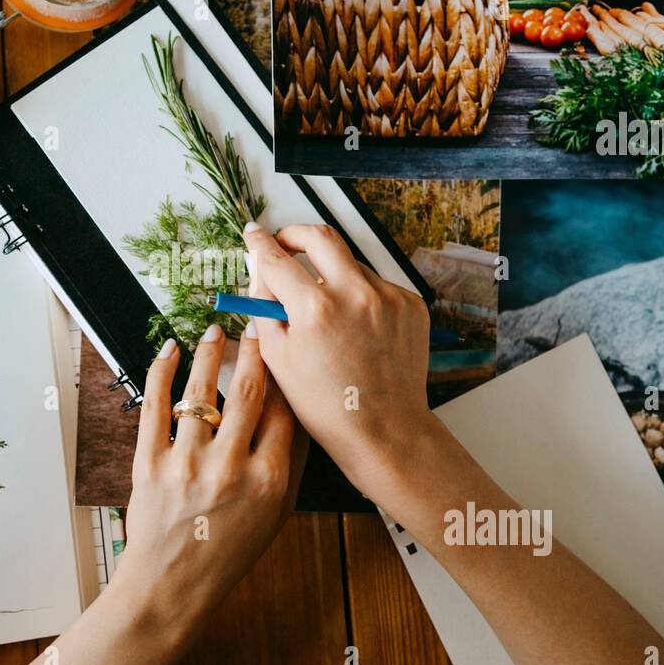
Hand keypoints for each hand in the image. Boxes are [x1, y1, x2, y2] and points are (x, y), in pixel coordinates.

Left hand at [113, 323, 304, 638]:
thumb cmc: (227, 552)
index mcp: (268, 481)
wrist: (172, 586)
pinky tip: (170, 351)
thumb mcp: (276, 514)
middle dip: (253, 351)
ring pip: (200, 392)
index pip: (284, 411)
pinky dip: (161, 372)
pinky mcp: (149, 464)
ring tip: (215, 331)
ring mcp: (186, 465)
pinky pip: (155, 407)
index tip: (284, 351)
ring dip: (209, 353)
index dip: (285, 374)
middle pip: (247, 392)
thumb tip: (300, 412)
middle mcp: (229, 469)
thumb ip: (291, 463)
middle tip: (254, 326)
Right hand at [241, 223, 437, 504]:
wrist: (384, 430)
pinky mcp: (410, 305)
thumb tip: (260, 274)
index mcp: (315, 308)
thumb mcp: (278, 359)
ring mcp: (388, 296)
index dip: (260, 244)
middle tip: (285, 245)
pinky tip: (355, 328)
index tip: (254, 234)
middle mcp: (355, 293)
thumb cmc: (327, 405)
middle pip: (320, 237)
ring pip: (350, 265)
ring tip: (325, 312)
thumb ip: (264, 309)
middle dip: (297, 235)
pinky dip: (360, 297)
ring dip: (331, 275)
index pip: (277, 259)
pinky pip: (376, 286)